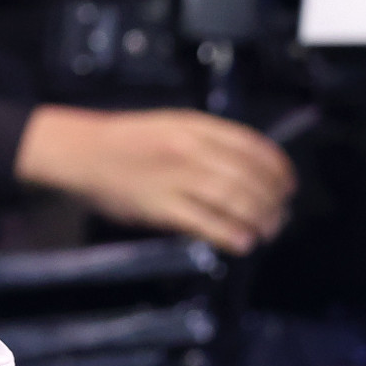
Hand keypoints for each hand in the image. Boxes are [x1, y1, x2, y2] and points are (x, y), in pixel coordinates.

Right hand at [14, 105, 293, 254]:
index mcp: (193, 126)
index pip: (253, 147)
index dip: (279, 169)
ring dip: (260, 221)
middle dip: (274, 201)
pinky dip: (232, 235)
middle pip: (250, 178)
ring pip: (236, 201)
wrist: (78, 151)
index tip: (288, 185)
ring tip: (265, 231)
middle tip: (279, 215)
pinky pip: (208, 224)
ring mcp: (175, 178)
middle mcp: (189, 150)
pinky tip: (242, 241)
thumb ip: (206, 141)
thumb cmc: (123, 140)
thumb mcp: (169, 124)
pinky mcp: (161, 207)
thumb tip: (247, 168)